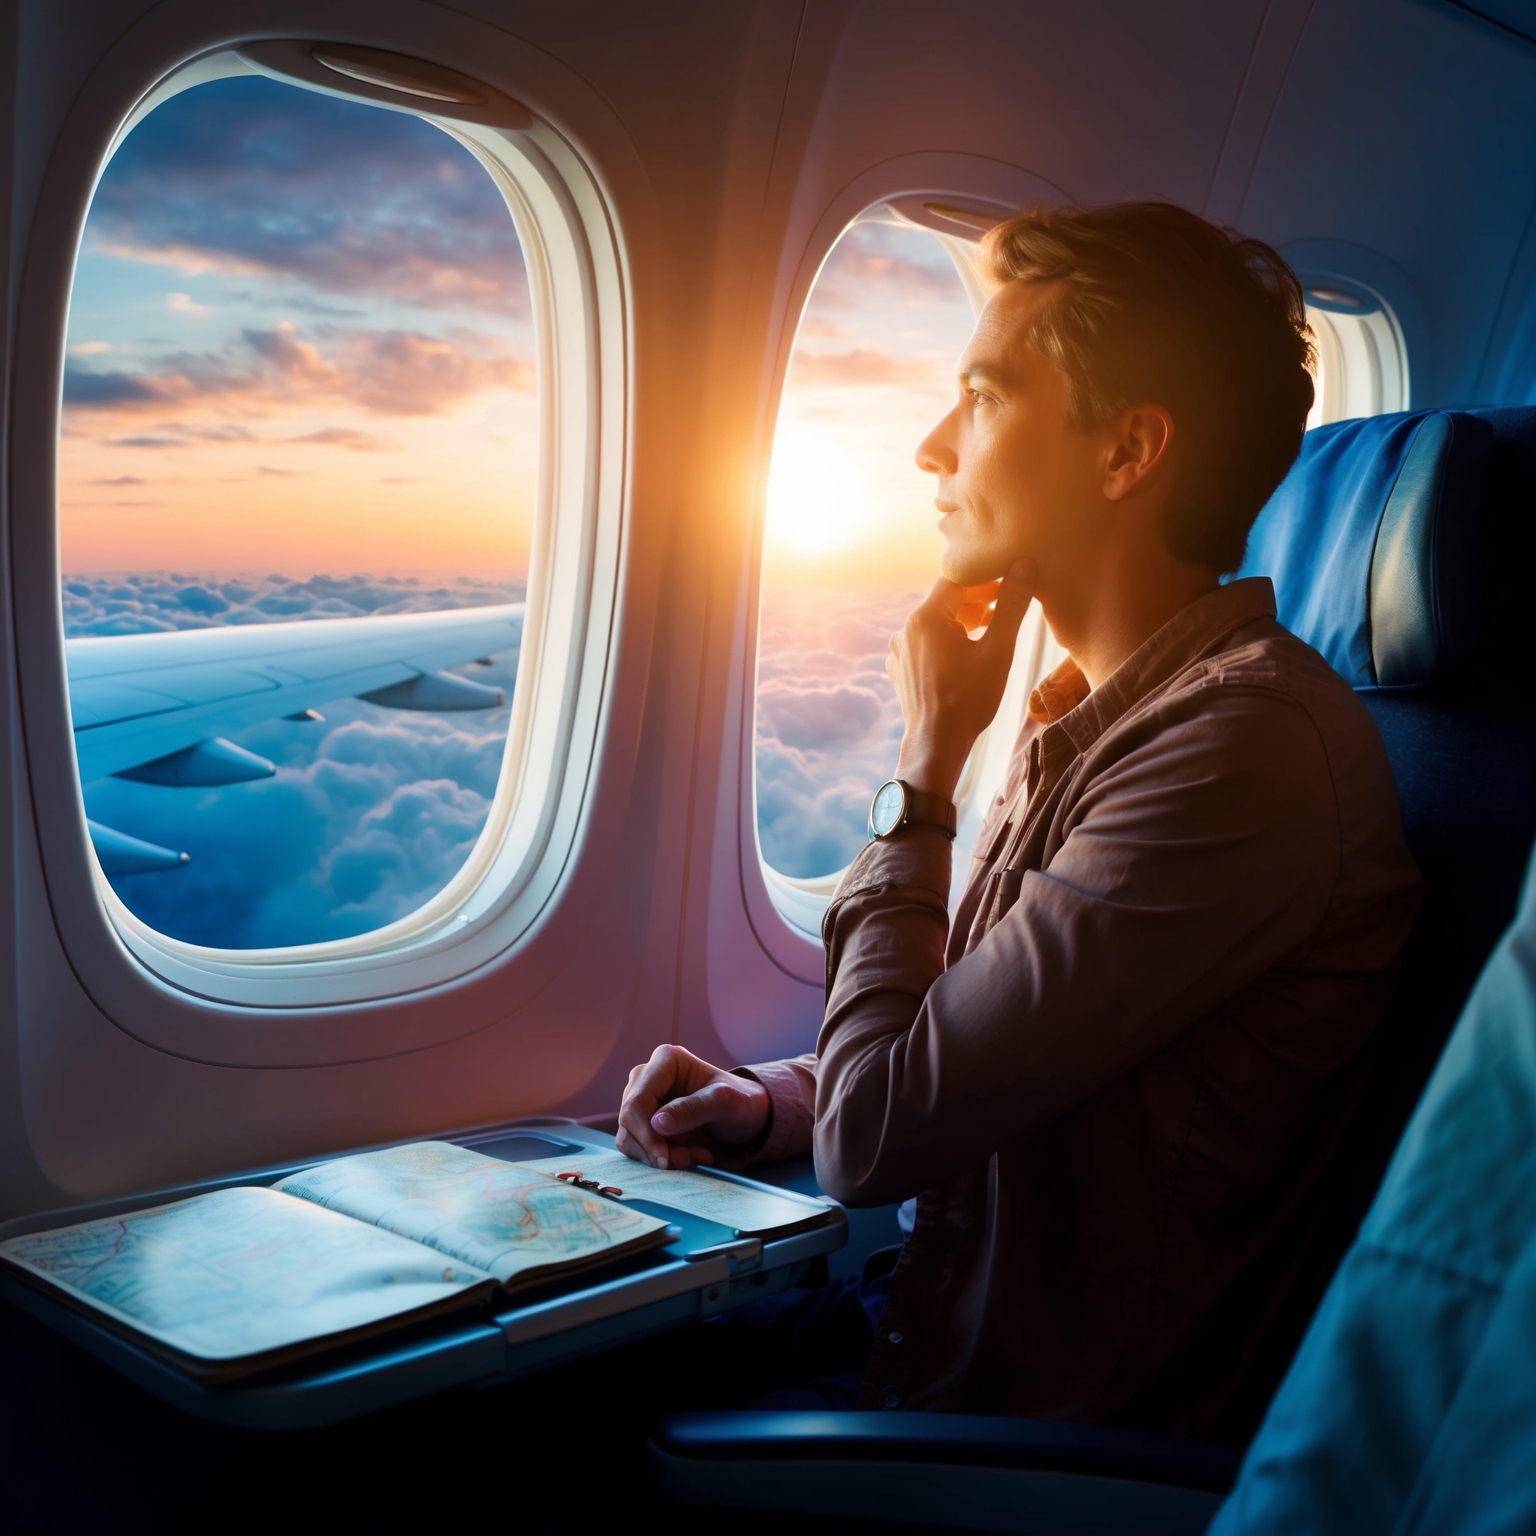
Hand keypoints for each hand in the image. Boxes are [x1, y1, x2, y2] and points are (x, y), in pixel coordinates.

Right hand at [615, 1044, 770, 1169]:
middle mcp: (646, 1077)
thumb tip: (657, 1123)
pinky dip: (661, 1158)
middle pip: (629, 1121)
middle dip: (656, 1149)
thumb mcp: (726, 1103)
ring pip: (629, 1138)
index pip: (637, 1101)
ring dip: (661, 1156)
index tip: (665, 1158)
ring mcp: (642, 1100)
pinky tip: (688, 1155)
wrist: (743, 1116)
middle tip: (689, 1160)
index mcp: (665, 1061)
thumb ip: (695, 1109)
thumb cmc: (739, 1101)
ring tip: (695, 1156)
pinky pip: (639, 1148)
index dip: (646, 1133)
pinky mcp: (642, 1122)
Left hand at [887, 558, 1036, 798]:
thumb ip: (1012, 605)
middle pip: (946, 602)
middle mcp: (906, 629)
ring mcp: (900, 650)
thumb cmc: (969, 699)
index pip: (958, 580)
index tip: (1010, 584)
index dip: (987, 579)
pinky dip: (948, 642)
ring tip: (994, 628)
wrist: (937, 744)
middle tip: (1008, 605)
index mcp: (925, 617)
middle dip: (978, 601)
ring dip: (964, 622)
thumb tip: (1025, 565)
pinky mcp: (901, 668)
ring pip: (936, 624)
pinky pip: (927, 644)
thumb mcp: (998, 649)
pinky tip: (969, 655)